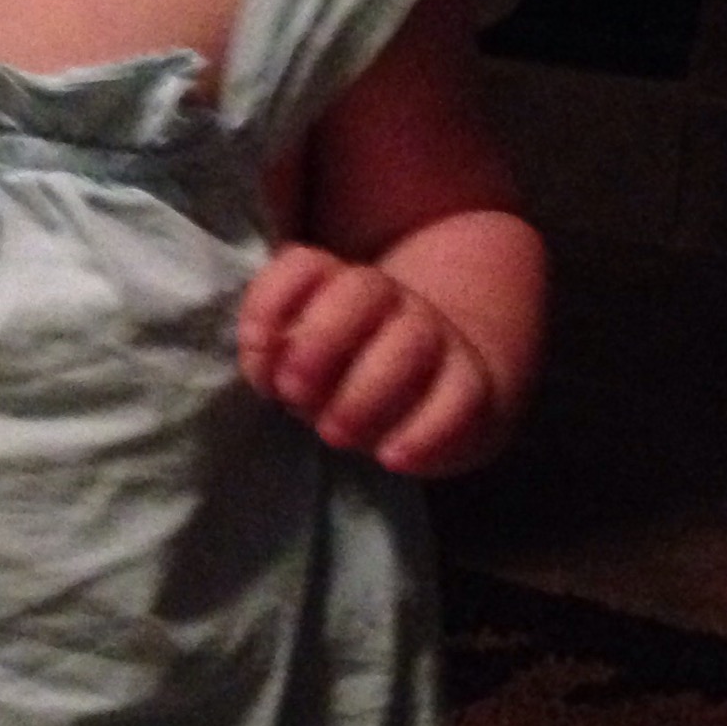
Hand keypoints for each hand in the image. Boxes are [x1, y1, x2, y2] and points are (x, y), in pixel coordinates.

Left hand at [237, 243, 498, 476]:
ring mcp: (433, 338)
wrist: (438, 394)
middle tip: (294, 393)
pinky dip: (425, 431)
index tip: (257, 346)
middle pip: (363, 292)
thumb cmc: (344, 377)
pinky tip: (392, 457)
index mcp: (337, 286)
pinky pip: (460, 398)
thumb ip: (270, 356)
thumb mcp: (297, 364)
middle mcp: (388, 301)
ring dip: (365, 391)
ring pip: (412, 342)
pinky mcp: (468, 387)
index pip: (304, 268)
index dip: (273, 301)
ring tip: (334, 433)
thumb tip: (264, 357)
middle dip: (321, 341)